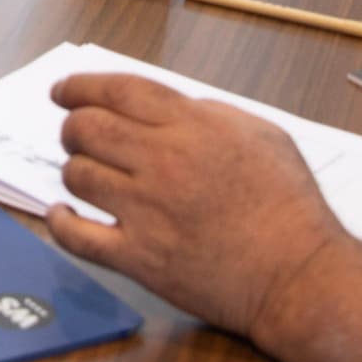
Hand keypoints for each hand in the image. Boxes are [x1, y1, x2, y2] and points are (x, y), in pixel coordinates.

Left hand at [40, 74, 350, 344]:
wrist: (300, 276)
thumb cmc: (290, 208)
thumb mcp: (262, 135)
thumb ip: (210, 113)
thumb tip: (168, 108)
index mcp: (192, 126)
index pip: (117, 90)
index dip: (80, 86)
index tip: (63, 91)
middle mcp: (163, 162)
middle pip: (86, 128)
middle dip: (74, 126)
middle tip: (76, 134)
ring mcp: (147, 211)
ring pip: (77, 175)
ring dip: (75, 171)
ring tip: (86, 176)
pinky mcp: (139, 258)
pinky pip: (77, 236)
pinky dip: (61, 222)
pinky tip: (64, 215)